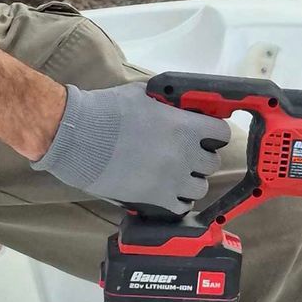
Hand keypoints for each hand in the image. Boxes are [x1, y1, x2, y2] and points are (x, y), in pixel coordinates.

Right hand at [33, 81, 232, 214]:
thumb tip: (177, 103)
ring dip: (191, 181)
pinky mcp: (155, 198)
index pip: (221, 133)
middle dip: (201, 158)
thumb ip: (167, 102)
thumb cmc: (108, 111)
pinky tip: (169, 194)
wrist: (79, 137)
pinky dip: (178, 201)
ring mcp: (171, 179)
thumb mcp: (144, 95)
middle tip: (187, 156)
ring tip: (176, 176)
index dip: (214, 133)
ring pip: (200, 187)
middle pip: (212, 163)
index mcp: (185, 126)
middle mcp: (184, 154)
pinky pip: (181, 207)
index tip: (206, 135)